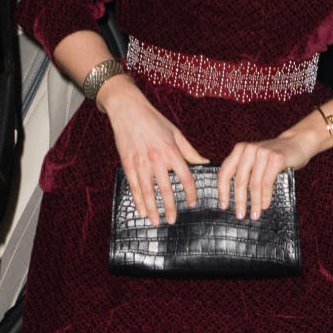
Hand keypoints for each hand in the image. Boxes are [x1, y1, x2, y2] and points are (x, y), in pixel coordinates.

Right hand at [97, 75, 204, 225]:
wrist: (128, 110)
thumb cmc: (154, 120)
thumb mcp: (176, 133)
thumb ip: (190, 151)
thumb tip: (205, 163)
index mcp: (172, 152)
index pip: (186, 178)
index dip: (191, 193)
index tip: (193, 203)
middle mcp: (157, 159)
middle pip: (166, 190)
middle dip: (170, 208)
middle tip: (172, 221)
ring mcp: (140, 163)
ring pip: (148, 192)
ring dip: (153, 209)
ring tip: (156, 222)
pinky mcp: (127, 163)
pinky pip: (134, 186)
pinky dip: (137, 200)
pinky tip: (141, 211)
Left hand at [218, 129, 316, 218]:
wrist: (297, 143)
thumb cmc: (275, 156)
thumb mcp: (256, 159)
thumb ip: (245, 170)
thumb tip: (235, 197)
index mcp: (240, 150)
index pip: (225, 172)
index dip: (222, 191)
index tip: (223, 206)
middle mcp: (249, 149)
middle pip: (239, 180)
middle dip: (239, 201)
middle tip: (240, 215)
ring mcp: (263, 153)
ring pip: (254, 184)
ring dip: (254, 202)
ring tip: (255, 214)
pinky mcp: (276, 158)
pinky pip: (267, 182)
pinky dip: (265, 196)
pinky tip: (265, 205)